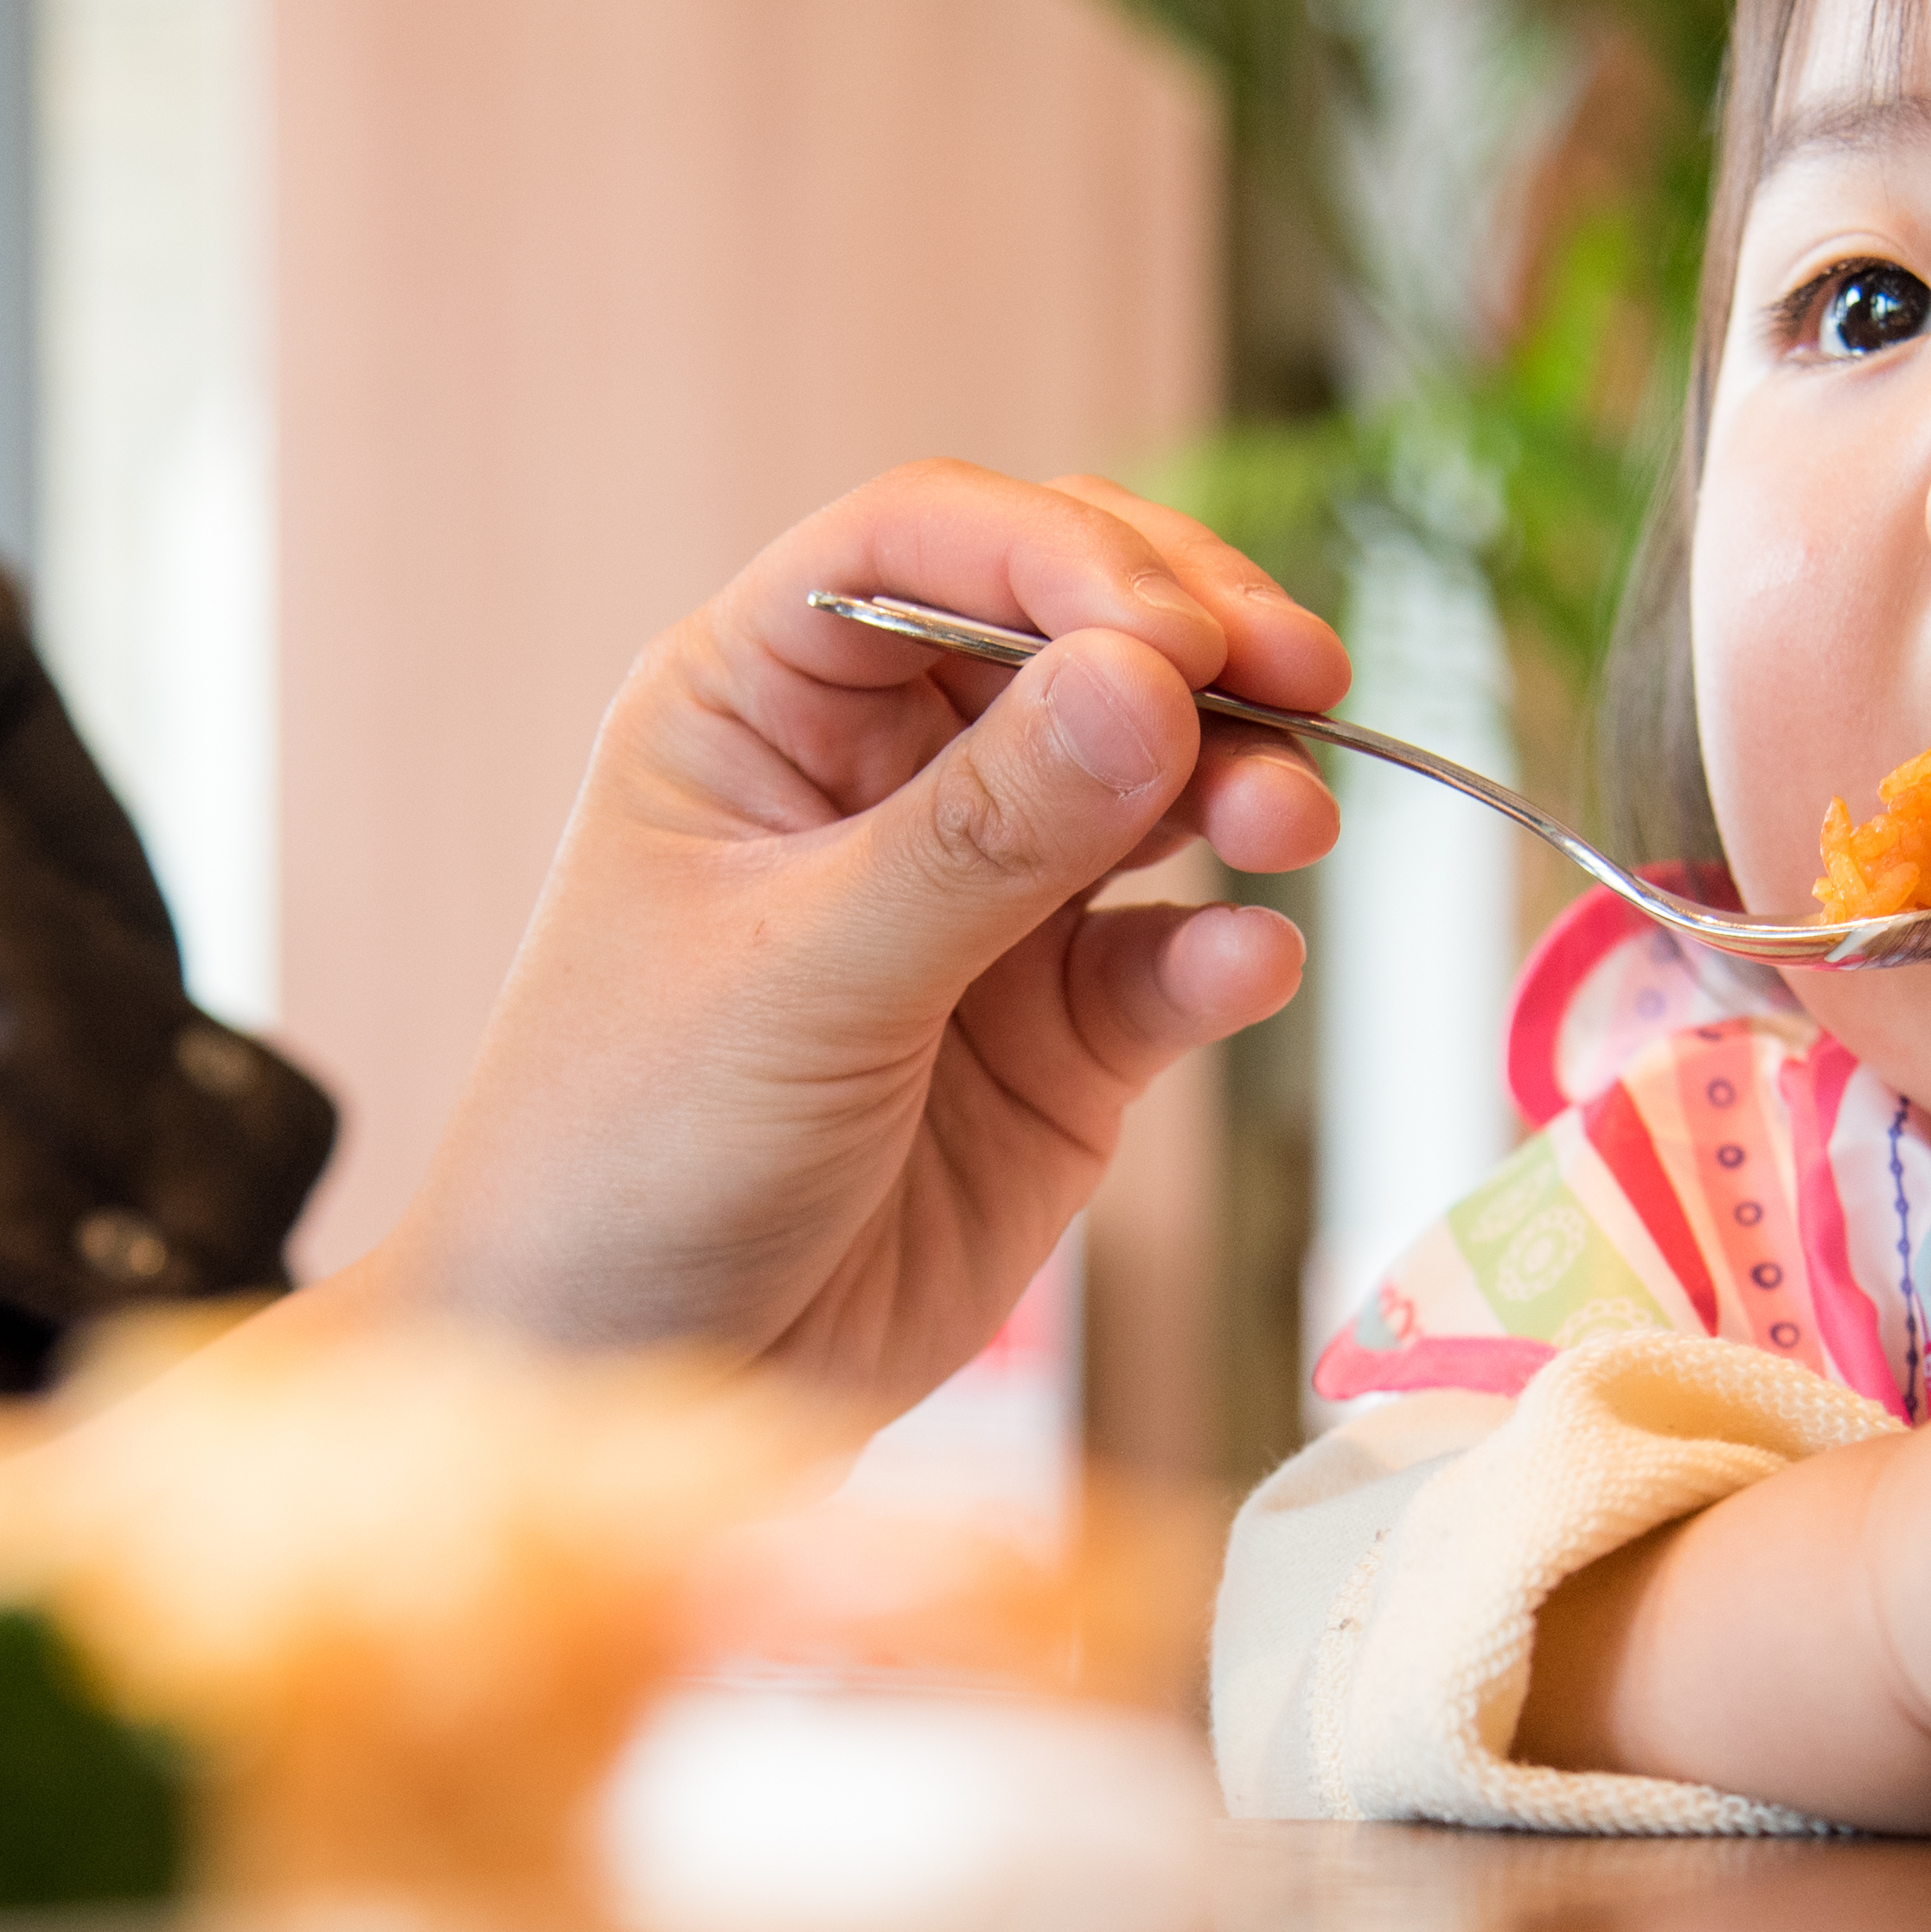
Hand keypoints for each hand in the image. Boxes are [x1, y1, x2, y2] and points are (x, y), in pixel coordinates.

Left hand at [339, 463, 1344, 1409]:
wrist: (627, 1386)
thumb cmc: (628, 1161)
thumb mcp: (797, 981)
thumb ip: (982, 837)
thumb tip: (1148, 680)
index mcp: (756, 708)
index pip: (923, 545)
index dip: (1064, 559)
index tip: (1180, 633)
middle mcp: (877, 782)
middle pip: (1069, 638)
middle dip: (1195, 652)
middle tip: (1303, 685)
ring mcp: (979, 908)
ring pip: (1152, 786)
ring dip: (1239, 787)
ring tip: (1290, 826)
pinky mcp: (1057, 1043)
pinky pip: (1171, 960)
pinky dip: (1225, 954)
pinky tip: (1241, 969)